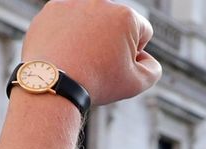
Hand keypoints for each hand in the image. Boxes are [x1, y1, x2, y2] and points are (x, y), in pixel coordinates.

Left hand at [22, 0, 162, 107]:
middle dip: (112, 41)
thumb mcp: (137, 83)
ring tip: (81, 59)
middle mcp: (100, 2)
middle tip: (99, 64)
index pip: (143, 32)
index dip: (136, 54)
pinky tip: (66, 53)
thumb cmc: (95, 83)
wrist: (53, 83)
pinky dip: (68, 34)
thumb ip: (153, 69)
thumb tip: (146, 59)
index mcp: (126, 16)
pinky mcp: (52, 9)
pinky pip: (67, 20)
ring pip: (91, 21)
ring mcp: (74, 3)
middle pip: (116, 24)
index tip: (119, 66)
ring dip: (90, 36)